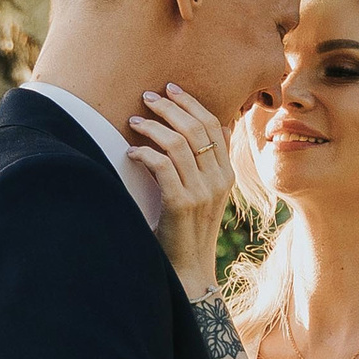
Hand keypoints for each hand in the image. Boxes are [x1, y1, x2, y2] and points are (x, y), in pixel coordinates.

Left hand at [127, 80, 237, 292]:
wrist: (188, 269)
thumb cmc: (188, 229)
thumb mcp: (204, 193)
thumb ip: (206, 165)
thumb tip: (209, 129)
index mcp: (227, 174)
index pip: (214, 125)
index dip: (192, 103)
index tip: (171, 89)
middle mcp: (219, 180)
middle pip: (197, 128)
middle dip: (170, 107)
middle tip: (147, 97)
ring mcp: (202, 192)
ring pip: (178, 143)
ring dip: (152, 127)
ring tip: (133, 121)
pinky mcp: (180, 204)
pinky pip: (162, 166)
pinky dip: (144, 153)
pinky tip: (131, 152)